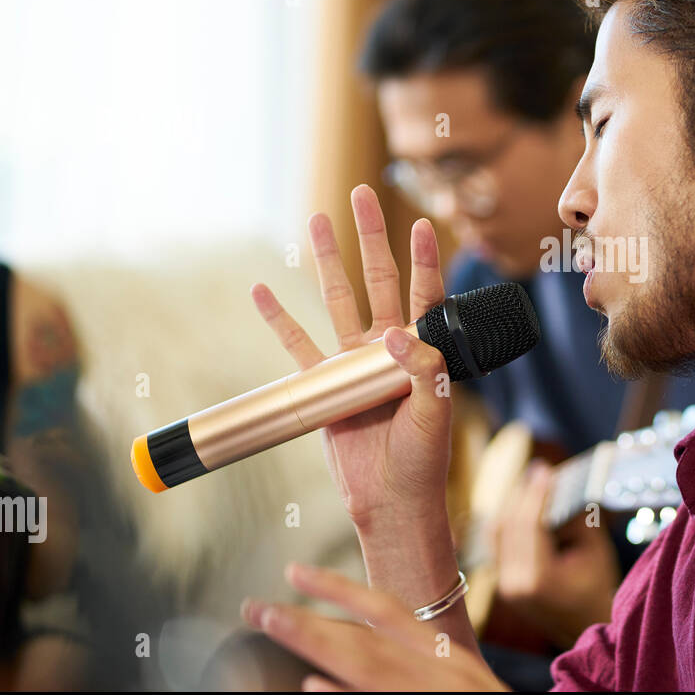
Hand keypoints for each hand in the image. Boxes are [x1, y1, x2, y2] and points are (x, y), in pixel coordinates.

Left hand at [242, 563, 507, 690]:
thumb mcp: (463, 679)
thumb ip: (419, 663)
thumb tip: (347, 663)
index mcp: (449, 655)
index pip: (386, 610)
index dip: (339, 589)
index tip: (294, 572)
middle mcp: (439, 673)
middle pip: (364, 640)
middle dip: (308, 621)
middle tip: (258, 608)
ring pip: (365, 666)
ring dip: (315, 646)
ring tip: (272, 627)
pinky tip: (311, 686)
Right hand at [251, 184, 449, 528]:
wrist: (391, 500)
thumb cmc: (423, 459)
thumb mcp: (434, 413)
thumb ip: (422, 371)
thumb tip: (394, 334)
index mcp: (422, 350)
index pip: (426, 293)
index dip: (425, 259)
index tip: (423, 222)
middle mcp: (388, 347)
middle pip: (379, 279)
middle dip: (371, 236)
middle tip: (362, 194)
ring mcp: (353, 362)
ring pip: (336, 299)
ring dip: (326, 260)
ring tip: (316, 219)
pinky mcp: (324, 385)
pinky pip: (296, 345)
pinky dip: (277, 318)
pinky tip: (261, 289)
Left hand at [493, 464, 620, 647]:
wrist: (589, 627)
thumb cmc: (598, 589)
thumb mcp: (594, 550)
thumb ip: (575, 517)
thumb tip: (559, 485)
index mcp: (537, 579)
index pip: (529, 524)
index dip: (536, 493)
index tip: (545, 469)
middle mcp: (513, 583)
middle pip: (509, 525)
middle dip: (523, 493)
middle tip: (538, 470)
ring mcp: (505, 585)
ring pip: (498, 532)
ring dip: (513, 504)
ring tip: (530, 483)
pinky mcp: (504, 583)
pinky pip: (499, 543)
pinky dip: (510, 520)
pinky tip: (523, 504)